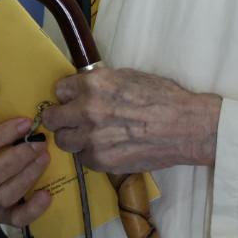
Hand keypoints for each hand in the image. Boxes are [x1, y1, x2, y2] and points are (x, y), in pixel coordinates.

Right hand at [0, 117, 53, 226]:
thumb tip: (21, 104)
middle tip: (41, 142)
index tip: (26, 123)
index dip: (2, 135)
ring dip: (28, 175)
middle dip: (20, 156)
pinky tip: (46, 194)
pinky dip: (32, 209)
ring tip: (45, 158)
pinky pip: (15, 218)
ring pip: (4, 194)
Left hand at [40, 67, 221, 174]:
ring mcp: (92, 138)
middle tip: (71, 121)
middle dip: (61, 119)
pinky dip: (90, 154)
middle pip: (53, 119)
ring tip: (88, 136)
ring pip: (63, 141)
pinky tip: (106, 148)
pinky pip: (83, 158)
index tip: (73, 101)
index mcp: (93, 84)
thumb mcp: (127, 76)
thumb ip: (100, 84)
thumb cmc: (163, 97)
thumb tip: (85, 89)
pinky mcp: (101, 161)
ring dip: (73, 138)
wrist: (185, 127)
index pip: (59, 90)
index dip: (67, 96)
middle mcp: (87, 110)